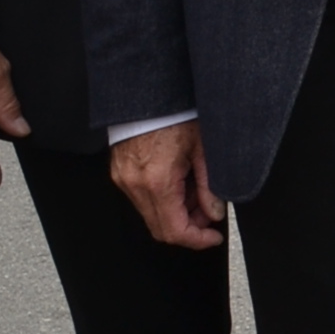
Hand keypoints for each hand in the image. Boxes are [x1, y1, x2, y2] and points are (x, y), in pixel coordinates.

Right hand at [111, 122, 225, 249]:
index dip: (197, 240)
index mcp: (157, 181)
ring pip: (151, 215)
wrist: (148, 93)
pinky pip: (141, 199)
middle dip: (189, 227)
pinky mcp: (120, 174)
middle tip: (209, 212)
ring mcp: (123, 180)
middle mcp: (135, 185)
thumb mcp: (204, 150)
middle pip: (160, 228)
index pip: (174, 230)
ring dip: (176, 212)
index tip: (213, 237)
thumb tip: (214, 213)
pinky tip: (180, 181)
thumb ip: (209, 187)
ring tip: (197, 189)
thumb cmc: (177, 114)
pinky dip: (163, 199)